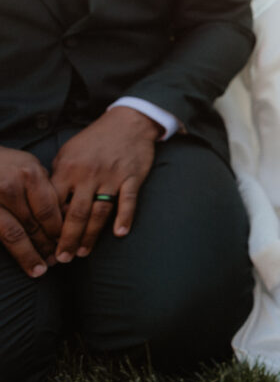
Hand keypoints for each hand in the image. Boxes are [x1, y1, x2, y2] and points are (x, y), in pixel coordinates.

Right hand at [0, 146, 62, 276]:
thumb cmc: (5, 163)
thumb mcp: (29, 166)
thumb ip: (46, 188)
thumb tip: (68, 214)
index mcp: (29, 174)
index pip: (49, 210)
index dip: (58, 230)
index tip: (64, 243)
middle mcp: (10, 188)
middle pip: (34, 224)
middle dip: (47, 245)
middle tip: (57, 261)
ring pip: (14, 234)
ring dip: (29, 254)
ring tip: (40, 268)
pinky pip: (0, 235)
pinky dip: (12, 250)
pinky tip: (21, 261)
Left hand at [50, 107, 160, 261]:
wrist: (127, 122)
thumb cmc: (95, 139)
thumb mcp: (69, 152)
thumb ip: (59, 176)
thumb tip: (48, 203)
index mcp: (68, 168)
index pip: (54, 203)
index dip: (48, 226)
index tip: (45, 244)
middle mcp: (89, 174)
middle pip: (76, 213)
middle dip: (67, 239)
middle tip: (62, 258)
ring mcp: (112, 176)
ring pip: (100, 211)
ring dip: (91, 234)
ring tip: (83, 252)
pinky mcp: (132, 177)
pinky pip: (128, 200)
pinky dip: (125, 217)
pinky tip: (120, 233)